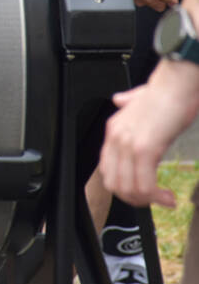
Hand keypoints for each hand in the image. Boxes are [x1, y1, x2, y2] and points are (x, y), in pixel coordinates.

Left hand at [100, 63, 198, 206]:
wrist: (177, 82)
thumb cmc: (166, 92)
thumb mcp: (138, 97)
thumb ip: (127, 102)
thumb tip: (119, 99)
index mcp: (114, 130)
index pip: (107, 170)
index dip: (124, 187)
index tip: (142, 193)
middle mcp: (116, 138)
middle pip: (114, 184)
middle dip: (135, 199)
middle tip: (154, 201)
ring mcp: (128, 144)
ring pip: (129, 188)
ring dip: (147, 201)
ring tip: (164, 200)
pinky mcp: (144, 149)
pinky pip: (144, 184)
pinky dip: (155, 197)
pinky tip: (168, 197)